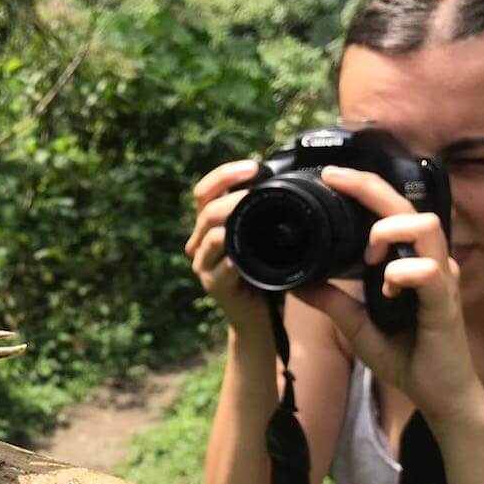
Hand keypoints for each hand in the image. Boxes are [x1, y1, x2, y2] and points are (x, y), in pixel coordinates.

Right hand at [184, 159, 268, 332]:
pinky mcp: (213, 285)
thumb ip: (260, 212)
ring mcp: (203, 264)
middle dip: (234, 196)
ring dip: (234, 220)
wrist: (258, 317)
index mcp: (210, 225)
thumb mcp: (263, 236)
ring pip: (211, 234)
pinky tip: (253, 251)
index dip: (225, 175)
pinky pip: (222, 266)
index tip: (254, 167)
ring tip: (258, 213)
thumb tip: (282, 177)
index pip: (205, 190)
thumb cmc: (264, 273)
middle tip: (260, 190)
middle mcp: (200, 242)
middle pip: (207, 209)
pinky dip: (236, 257)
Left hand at [292, 166, 483, 426]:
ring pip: (426, 227)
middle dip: (370, 188)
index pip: (389, 211)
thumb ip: (330, 300)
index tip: (330, 176)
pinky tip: (386, 289)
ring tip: (368, 256)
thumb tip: (297, 281)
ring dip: (389, 232)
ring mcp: (441, 279)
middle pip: (407, 206)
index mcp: (408, 261)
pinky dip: (402, 273)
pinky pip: (430, 272)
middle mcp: (429, 261)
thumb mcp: (355, 325)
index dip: (363, 189)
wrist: (437, 393)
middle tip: (336, 180)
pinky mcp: (446, 302)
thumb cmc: (404, 354)